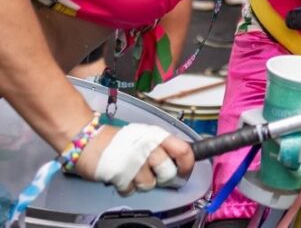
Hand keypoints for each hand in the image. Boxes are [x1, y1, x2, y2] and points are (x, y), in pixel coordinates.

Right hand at [76, 123, 193, 193]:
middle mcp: (148, 147)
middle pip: (168, 173)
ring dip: (142, 183)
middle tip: (153, 174)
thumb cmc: (117, 140)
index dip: (187, 165)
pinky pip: (131, 190)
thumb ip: (163, 146)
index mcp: (157, 135)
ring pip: (150, 185)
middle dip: (162, 178)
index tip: (184, 171)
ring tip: (133, 172)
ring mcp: (134, 161)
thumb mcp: (145, 135)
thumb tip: (180, 160)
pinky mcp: (120, 174)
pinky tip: (121, 176)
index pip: (184, 151)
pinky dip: (126, 187)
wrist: (87, 140)